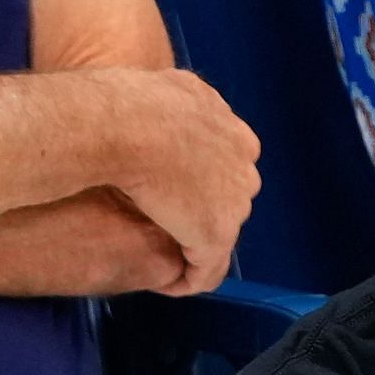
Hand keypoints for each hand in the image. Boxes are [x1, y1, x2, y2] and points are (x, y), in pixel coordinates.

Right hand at [101, 68, 261, 296]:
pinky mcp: (213, 236)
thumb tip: (161, 97)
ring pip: (215, 235)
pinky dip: (189, 280)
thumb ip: (176, 104)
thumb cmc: (135, 106)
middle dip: (197, 216)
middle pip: (225, 203)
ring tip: (163, 258)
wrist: (130, 125)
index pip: (224, 170)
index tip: (165, 196)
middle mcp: (244, 169)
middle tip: (160, 227)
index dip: (194, 186)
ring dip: (191, 246)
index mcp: (237, 136)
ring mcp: (233, 204)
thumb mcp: (167, 90)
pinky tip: (169, 285)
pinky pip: (205, 271)